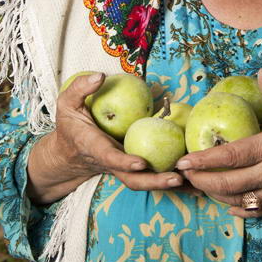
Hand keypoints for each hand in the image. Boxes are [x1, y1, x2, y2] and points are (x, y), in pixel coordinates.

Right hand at [26, 72, 186, 204]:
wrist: (69, 155)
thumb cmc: (71, 127)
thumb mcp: (66, 105)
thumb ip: (79, 89)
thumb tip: (100, 76)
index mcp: (94, 148)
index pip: (110, 157)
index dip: (124, 162)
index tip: (141, 163)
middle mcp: (111, 163)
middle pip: (133, 180)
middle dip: (154, 181)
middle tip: (177, 178)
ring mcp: (123, 170)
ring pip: (145, 182)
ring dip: (168, 184)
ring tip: (193, 182)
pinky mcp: (133, 171)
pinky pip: (153, 179)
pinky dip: (172, 184)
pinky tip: (196, 183)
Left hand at [175, 68, 261, 216]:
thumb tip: (260, 72)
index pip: (231, 156)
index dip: (204, 160)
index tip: (184, 161)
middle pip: (227, 184)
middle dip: (201, 182)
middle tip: (185, 176)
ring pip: (238, 200)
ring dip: (215, 195)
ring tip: (200, 186)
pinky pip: (256, 211)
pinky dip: (238, 209)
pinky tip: (227, 203)